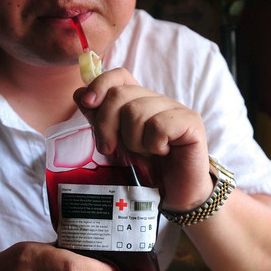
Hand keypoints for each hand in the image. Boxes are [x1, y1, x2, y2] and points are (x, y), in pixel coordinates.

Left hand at [73, 68, 214, 211]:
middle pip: (120, 94)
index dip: (100, 85)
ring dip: (133, 141)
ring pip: (136, 111)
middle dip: (106, 125)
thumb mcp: (116, 143)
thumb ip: (99, 119)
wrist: (174, 195)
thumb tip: (79, 93)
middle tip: (110, 149)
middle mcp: (158, 100)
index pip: (119, 76)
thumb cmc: (147, 170)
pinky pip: (159, 126)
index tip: (87, 104)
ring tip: (145, 153)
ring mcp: (176, 109)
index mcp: (139, 101)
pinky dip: (154, 145)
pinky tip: (162, 153)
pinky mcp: (191, 122)